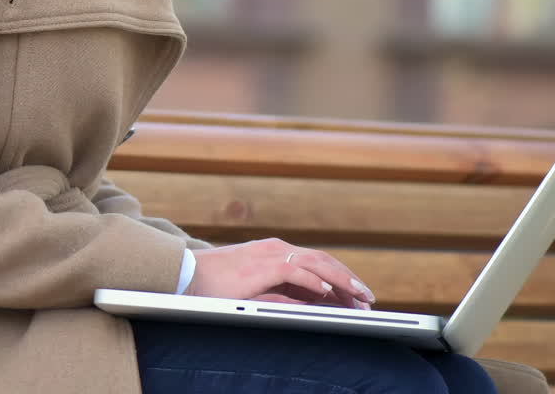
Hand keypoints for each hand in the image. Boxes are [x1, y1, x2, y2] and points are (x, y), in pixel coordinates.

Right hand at [183, 238, 374, 309]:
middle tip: (368, 298)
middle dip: (349, 280)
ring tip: (359, 295)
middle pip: (323, 260)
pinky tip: (328, 292)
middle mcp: (276, 249)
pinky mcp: (261, 265)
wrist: (186, 275)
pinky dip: (314, 280)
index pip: (318, 262)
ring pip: (316, 263)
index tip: (358, 296)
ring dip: (340, 280)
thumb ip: (284, 293)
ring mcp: (269, 254)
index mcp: (276, 253)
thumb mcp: (257, 290)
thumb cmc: (217, 286)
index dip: (341, 278)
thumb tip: (312, 304)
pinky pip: (294, 271)